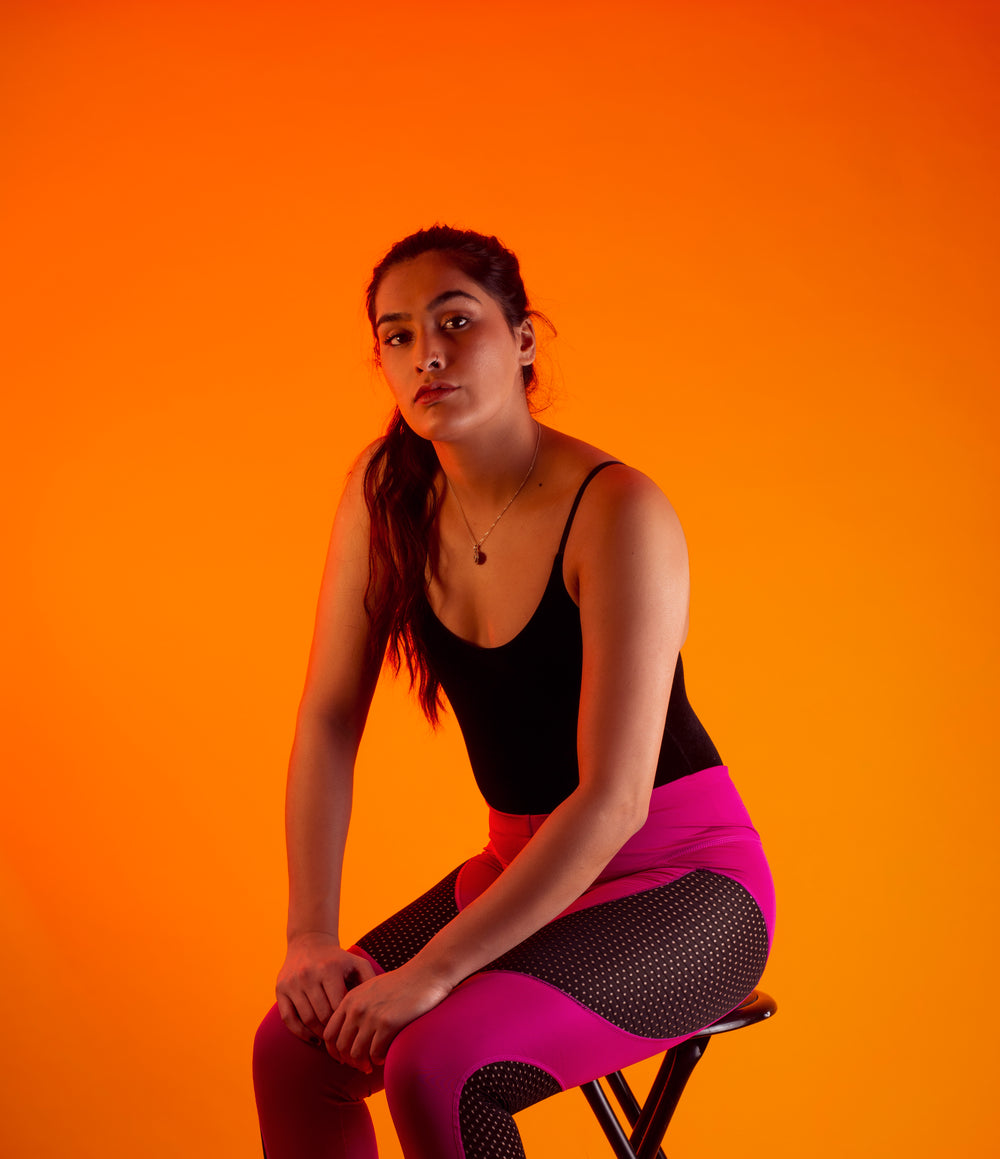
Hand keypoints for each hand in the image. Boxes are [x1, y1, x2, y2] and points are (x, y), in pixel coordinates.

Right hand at [276, 932, 375, 1045]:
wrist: (309, 942)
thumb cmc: (339, 959)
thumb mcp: (357, 964)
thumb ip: (370, 981)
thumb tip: (381, 1006)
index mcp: (329, 968)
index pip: (339, 1005)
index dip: (347, 1022)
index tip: (356, 1032)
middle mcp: (308, 974)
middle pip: (322, 1015)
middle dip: (334, 1031)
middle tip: (343, 1043)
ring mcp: (292, 982)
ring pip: (306, 1018)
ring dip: (319, 1034)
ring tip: (330, 1041)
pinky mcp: (280, 989)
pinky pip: (288, 1018)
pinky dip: (300, 1032)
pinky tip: (312, 1038)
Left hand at [324, 961, 452, 1071]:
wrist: (425, 974)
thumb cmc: (400, 983)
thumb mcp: (371, 988)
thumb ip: (356, 1005)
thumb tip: (348, 1032)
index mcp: (350, 999)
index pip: (329, 1033)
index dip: (333, 1051)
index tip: (343, 1058)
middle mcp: (357, 1008)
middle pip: (341, 1047)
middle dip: (349, 1061)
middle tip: (360, 1065)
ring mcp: (372, 1016)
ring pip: (356, 1053)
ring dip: (363, 1064)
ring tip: (371, 1065)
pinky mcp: (388, 1023)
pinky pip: (375, 1053)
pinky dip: (378, 1060)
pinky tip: (384, 1057)